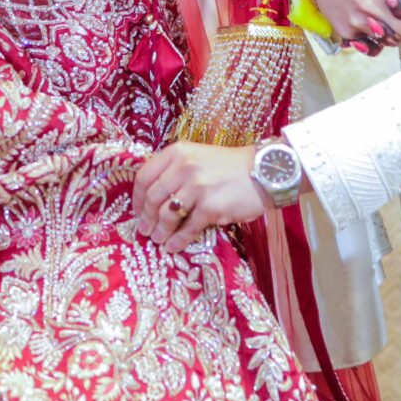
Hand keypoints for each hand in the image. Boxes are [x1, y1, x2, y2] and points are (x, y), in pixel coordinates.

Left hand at [132, 143, 265, 249]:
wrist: (264, 170)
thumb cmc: (230, 167)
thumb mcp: (198, 157)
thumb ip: (176, 171)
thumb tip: (154, 200)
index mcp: (178, 152)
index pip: (145, 175)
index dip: (137, 197)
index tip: (136, 210)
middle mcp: (184, 166)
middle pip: (153, 197)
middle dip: (146, 217)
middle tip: (144, 230)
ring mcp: (197, 186)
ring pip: (167, 214)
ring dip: (160, 231)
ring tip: (158, 240)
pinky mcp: (211, 206)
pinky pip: (188, 227)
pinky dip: (178, 240)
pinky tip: (173, 247)